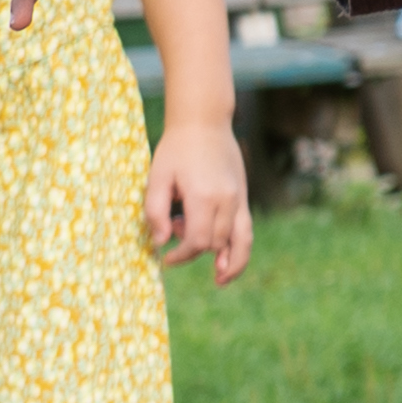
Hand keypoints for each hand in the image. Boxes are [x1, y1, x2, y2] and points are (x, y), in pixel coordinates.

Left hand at [147, 122, 253, 283]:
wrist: (204, 123)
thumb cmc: (175, 149)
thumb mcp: (156, 178)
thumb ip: (155, 212)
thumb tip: (161, 243)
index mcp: (204, 196)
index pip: (197, 241)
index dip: (180, 256)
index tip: (165, 259)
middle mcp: (227, 201)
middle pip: (214, 243)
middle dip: (193, 250)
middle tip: (175, 230)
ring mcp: (239, 199)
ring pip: (236, 242)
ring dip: (224, 259)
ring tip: (220, 279)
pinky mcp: (243, 197)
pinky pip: (246, 231)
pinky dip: (240, 250)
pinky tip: (230, 264)